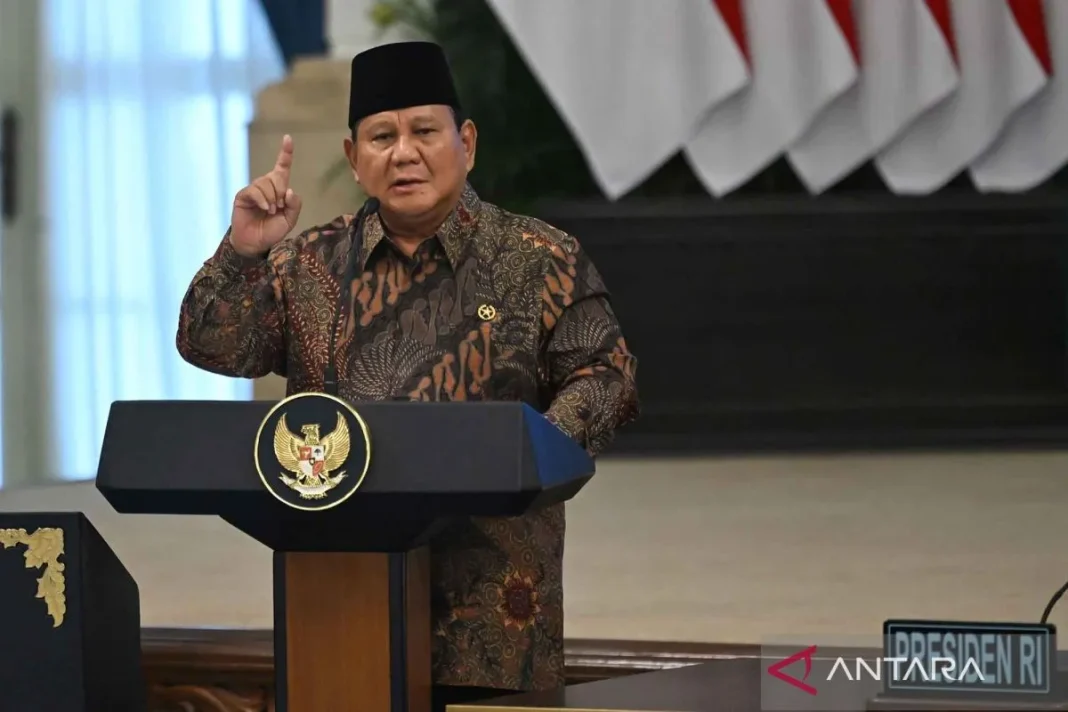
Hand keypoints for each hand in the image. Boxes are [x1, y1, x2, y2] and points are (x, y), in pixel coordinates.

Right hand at [229, 134, 302, 257]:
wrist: (256, 243)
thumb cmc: (272, 230)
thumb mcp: (290, 219)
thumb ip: (295, 205)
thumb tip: (289, 190)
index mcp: (279, 189)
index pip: (282, 167)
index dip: (285, 153)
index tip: (287, 138)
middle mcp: (266, 186)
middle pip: (276, 176)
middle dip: (281, 192)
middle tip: (279, 207)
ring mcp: (254, 190)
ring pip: (266, 183)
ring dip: (272, 199)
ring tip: (271, 211)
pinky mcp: (243, 195)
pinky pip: (255, 190)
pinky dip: (263, 200)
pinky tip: (266, 208)